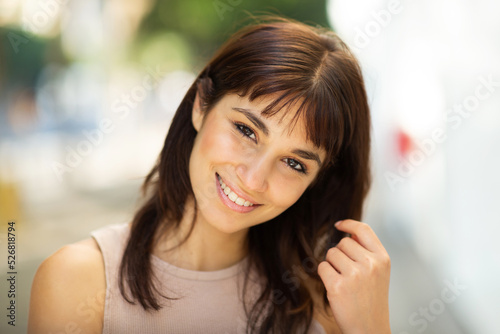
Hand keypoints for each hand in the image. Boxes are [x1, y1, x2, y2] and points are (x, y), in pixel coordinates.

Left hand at [317, 219, 390, 333]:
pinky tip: (335, 287)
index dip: (349, 224)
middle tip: (347, 273)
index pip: (364, 230)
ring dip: (332, 265)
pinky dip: (324, 275)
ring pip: (331, 253)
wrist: (369, 328)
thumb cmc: (371, 301)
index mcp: (382, 259)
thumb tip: (348, 232)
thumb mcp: (379, 272)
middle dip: (340, 254)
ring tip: (343, 281)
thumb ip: (366, 251)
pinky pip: (322, 267)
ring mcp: (354, 275)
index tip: (339, 225)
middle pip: (343, 242)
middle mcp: (370, 264)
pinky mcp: (338, 285)